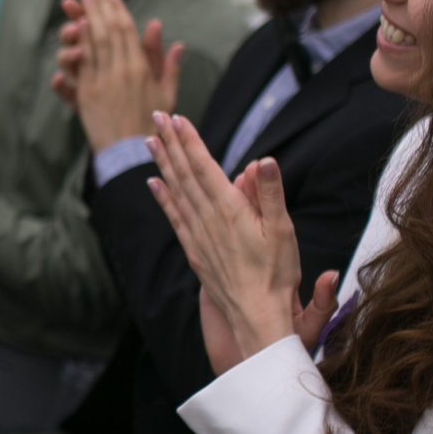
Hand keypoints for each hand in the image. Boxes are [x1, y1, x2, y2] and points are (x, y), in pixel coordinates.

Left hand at [52, 0, 180, 147]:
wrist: (129, 153)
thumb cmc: (152, 124)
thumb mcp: (167, 95)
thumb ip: (170, 67)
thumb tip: (178, 43)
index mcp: (140, 68)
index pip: (126, 30)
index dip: (117, 8)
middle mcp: (120, 70)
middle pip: (107, 30)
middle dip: (99, 6)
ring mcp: (101, 81)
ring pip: (92, 42)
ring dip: (86, 18)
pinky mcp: (86, 93)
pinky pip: (81, 63)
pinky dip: (78, 43)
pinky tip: (76, 27)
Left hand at [147, 116, 305, 372]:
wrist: (256, 316)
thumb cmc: (276, 274)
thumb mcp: (282, 230)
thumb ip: (269, 193)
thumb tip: (264, 159)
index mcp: (229, 209)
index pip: (204, 166)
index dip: (190, 141)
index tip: (177, 118)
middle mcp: (207, 219)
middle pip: (185, 173)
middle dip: (171, 143)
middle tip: (156, 116)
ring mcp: (198, 235)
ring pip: (176, 191)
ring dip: (163, 164)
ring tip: (150, 141)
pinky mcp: (195, 251)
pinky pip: (174, 217)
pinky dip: (162, 198)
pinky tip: (153, 184)